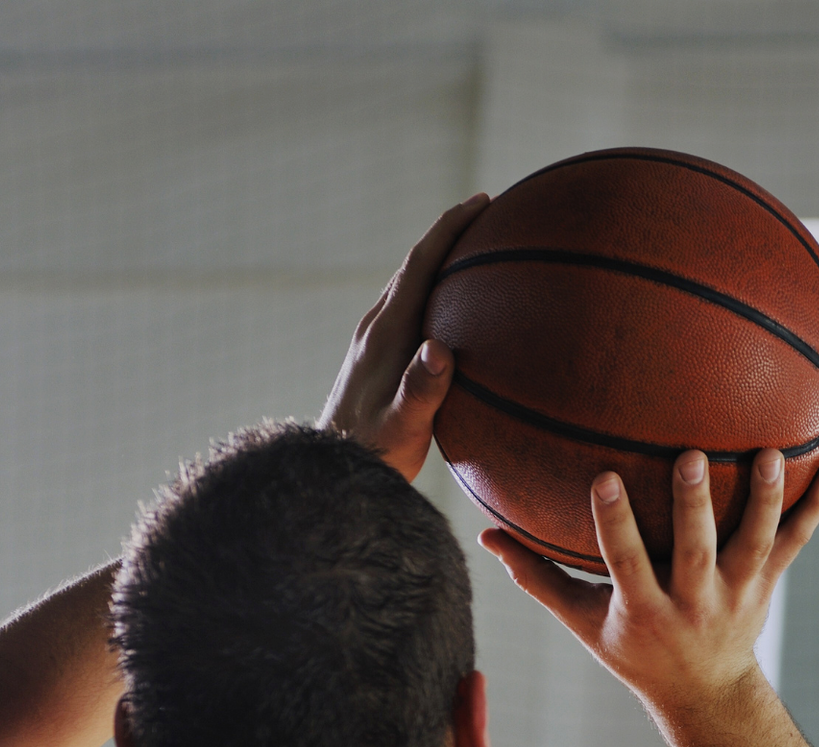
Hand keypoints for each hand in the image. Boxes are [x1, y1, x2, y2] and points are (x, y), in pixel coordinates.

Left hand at [319, 194, 487, 480]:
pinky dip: (437, 293)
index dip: (450, 228)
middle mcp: (376, 327)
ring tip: (478, 252)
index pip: (420, 265)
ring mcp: (374, 341)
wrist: (328, 471)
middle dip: (451, 234)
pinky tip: (458, 311)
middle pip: (415, 265)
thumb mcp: (403, 427)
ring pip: (411, 285)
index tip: (483, 202)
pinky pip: (412, 309)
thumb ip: (421, 390)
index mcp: (386, 333)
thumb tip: (440, 351)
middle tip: (489, 214)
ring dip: (442, 262)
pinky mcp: (377, 358)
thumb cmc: (372, 455)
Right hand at [480, 448, 818, 715]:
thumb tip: (484, 535)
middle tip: (692, 456)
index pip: (626, 563)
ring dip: (763, 498)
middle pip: (697, 551)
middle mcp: (695, 602)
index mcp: (645, 610)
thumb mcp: (584, 622)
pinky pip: (795, 541)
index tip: (603, 477)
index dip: (614, 524)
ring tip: (769, 452)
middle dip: (694, 506)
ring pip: (754, 542)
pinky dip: (816, 506)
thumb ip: (537, 578)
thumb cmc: (633, 649)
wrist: (704, 693)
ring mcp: (738, 593)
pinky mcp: (767, 582)